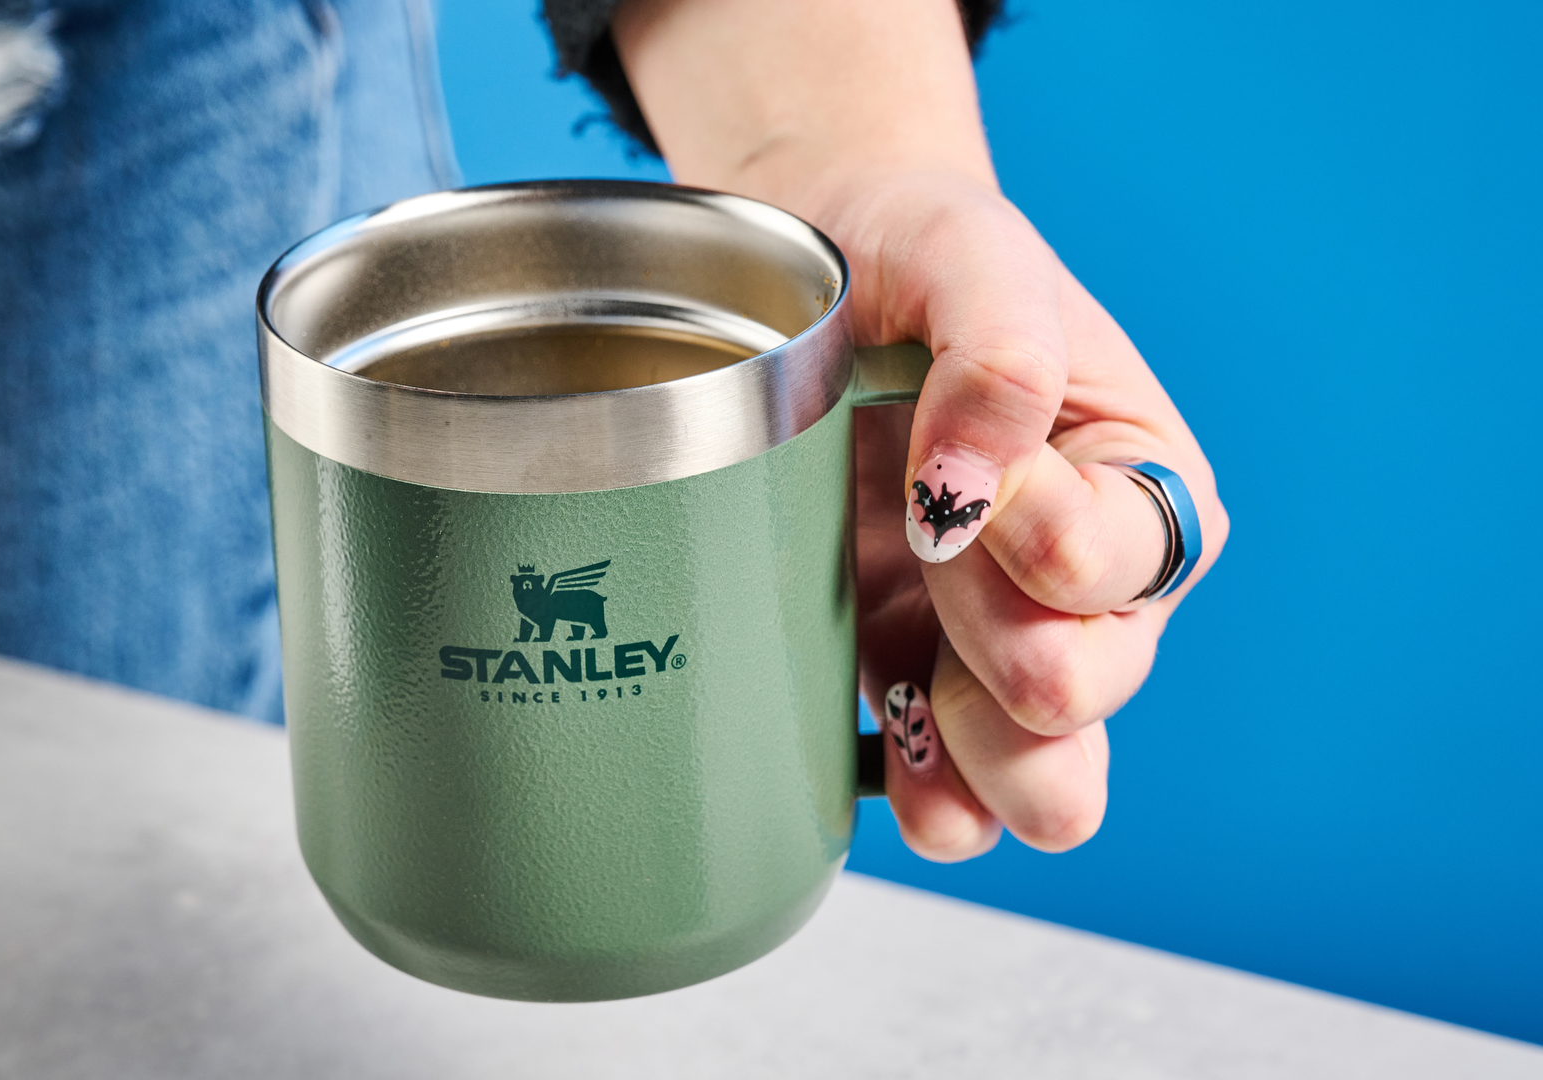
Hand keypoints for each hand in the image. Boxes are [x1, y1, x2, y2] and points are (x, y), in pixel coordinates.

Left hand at [826, 167, 1226, 858]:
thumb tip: (975, 486)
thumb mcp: (969, 251)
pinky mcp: (906, 674)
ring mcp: (993, 643)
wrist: (811, 274)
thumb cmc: (916, 251)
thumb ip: (1001, 350)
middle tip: (927, 557)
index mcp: (1140, 485)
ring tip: (919, 711)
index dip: (1034, 538)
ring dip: (980, 767)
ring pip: (1038, 777)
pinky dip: (915, 796)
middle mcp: (1088, 585)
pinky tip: (882, 772)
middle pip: (1090, 691)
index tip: (955, 474)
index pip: (1118, 565)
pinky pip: (939, 789)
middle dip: (1007, 650)